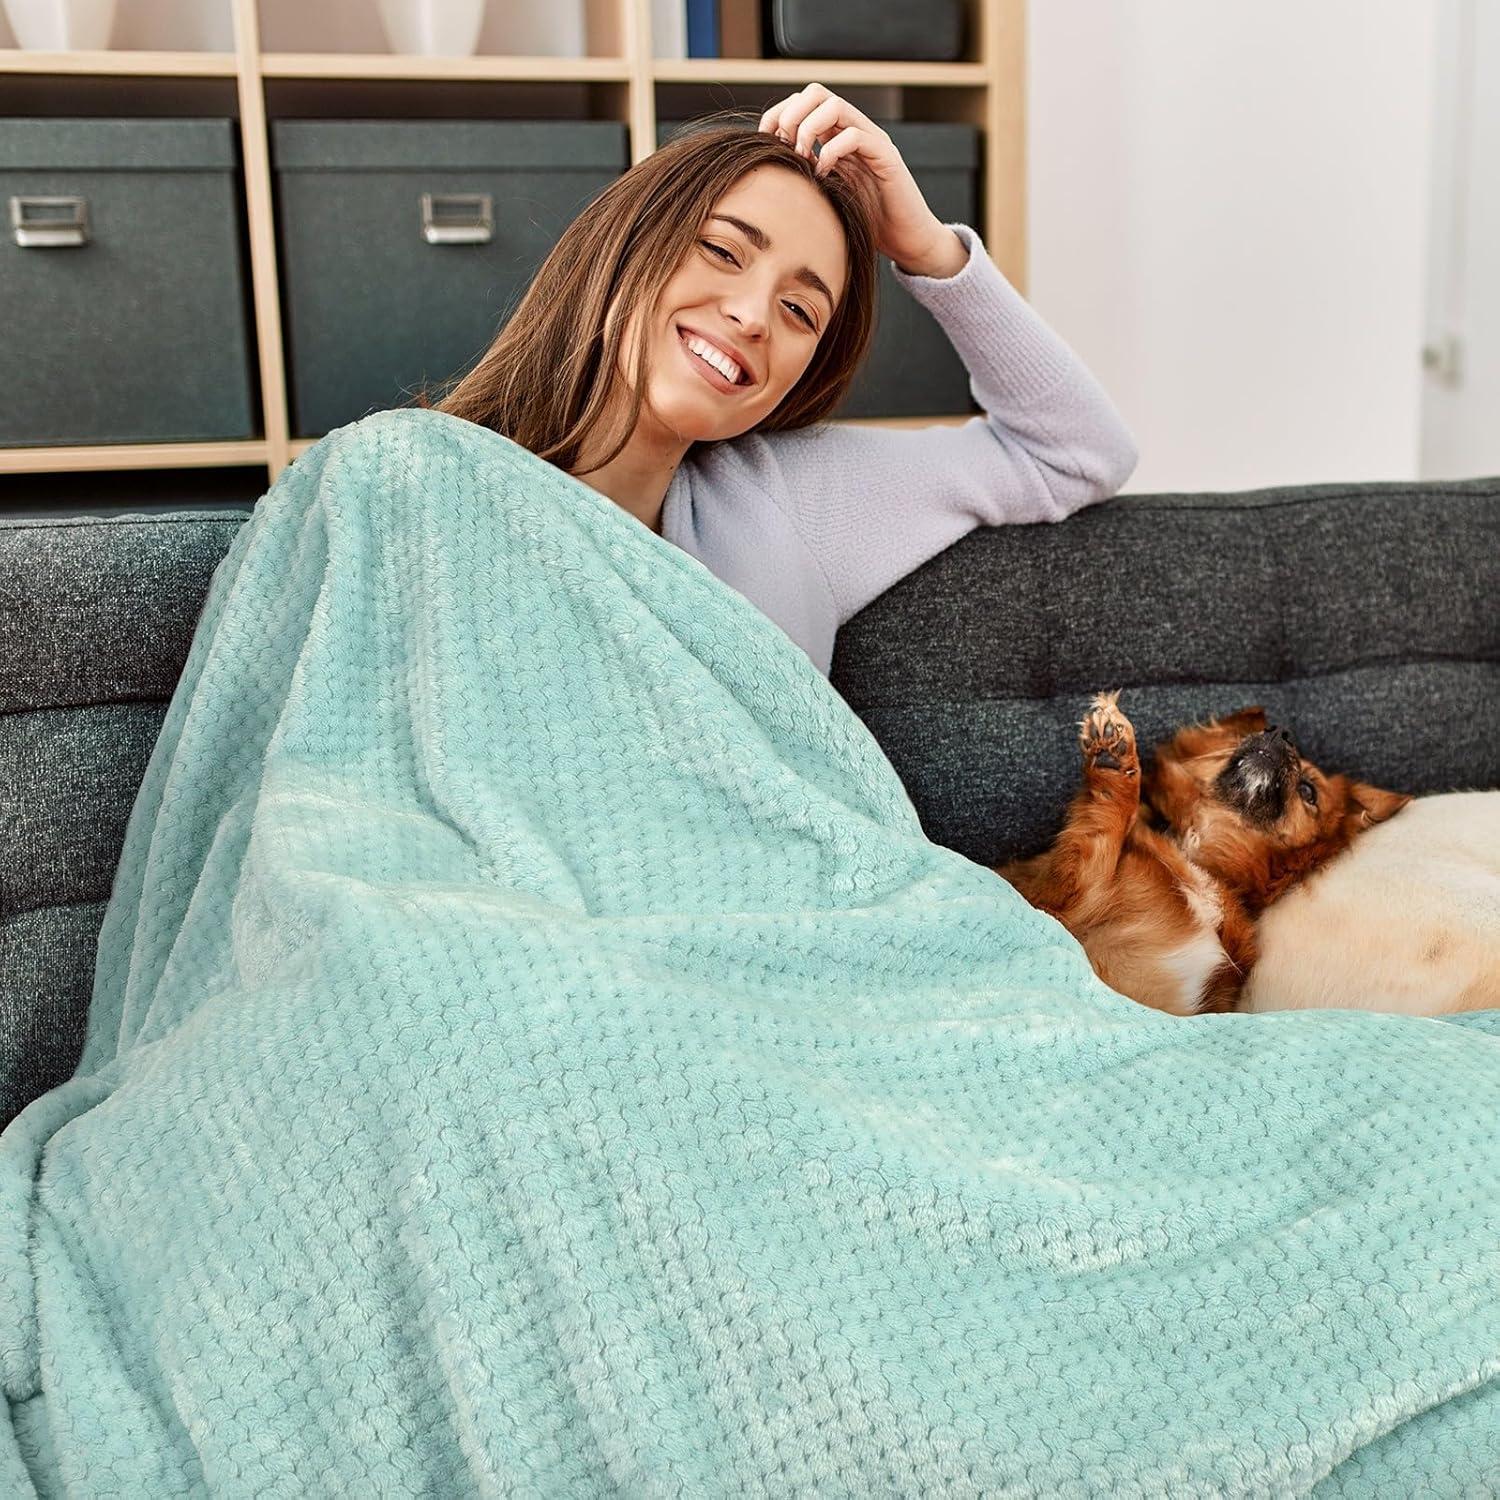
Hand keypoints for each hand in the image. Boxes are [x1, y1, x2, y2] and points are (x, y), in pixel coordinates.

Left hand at [758, 82, 966, 277]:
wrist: (906, 240)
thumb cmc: (865, 221)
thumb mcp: (824, 195)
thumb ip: (803, 177)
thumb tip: (767, 171)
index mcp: (835, 135)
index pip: (802, 101)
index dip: (777, 115)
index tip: (765, 142)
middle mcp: (852, 130)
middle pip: (815, 92)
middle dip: (791, 116)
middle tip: (785, 149)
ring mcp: (870, 140)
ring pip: (834, 105)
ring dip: (809, 129)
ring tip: (803, 159)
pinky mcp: (885, 156)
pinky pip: (855, 136)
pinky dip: (831, 151)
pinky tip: (823, 176)